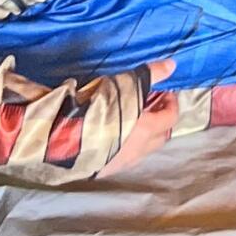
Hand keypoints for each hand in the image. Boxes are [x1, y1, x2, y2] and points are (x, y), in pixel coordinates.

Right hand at [97, 61, 176, 177]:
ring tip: (133, 117)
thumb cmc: (98, 109)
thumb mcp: (127, 85)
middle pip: (160, 137)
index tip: (164, 91)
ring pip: (142, 150)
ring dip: (144, 134)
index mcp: (147, 131)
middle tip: (152, 103)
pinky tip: (115, 134)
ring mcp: (119, 164)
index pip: (171, 118)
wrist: (62, 138)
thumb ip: (151, 75)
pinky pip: (123, 158)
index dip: (171, 102)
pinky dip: (127, 145)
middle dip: (161, 120)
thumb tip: (173, 65)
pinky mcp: (101, 171)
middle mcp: (137, 152)